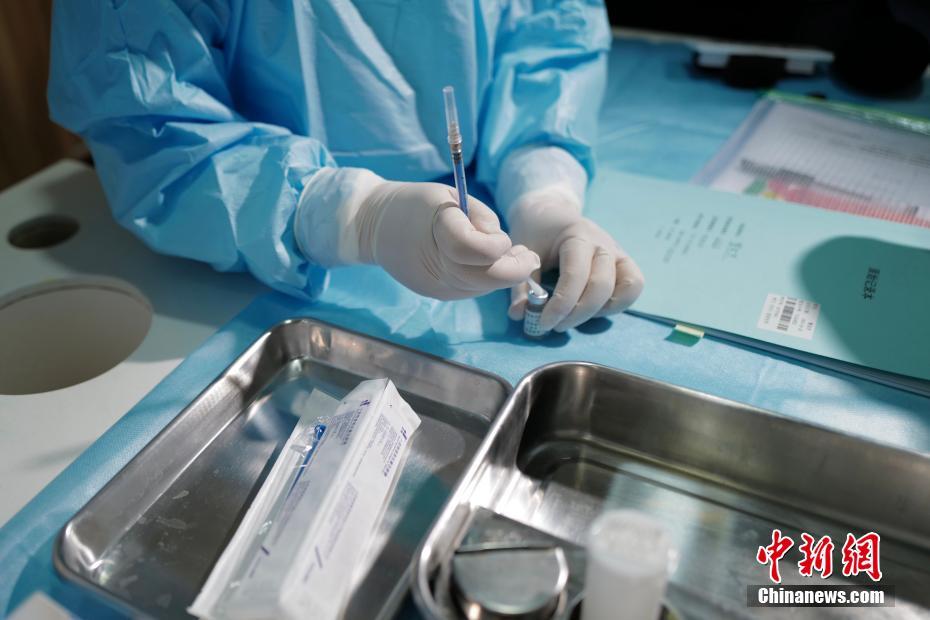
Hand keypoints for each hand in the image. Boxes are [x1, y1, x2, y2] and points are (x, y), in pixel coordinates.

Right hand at [355, 181, 539, 299]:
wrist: (373, 227)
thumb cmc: (414, 204)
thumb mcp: (448, 196)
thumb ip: (479, 217)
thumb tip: (503, 245)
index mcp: (439, 235)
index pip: (482, 251)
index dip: (499, 245)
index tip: (503, 237)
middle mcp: (439, 268)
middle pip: (490, 279)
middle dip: (517, 269)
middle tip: (529, 256)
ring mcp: (438, 286)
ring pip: (485, 288)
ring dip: (502, 273)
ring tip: (506, 254)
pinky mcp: (438, 294)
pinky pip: (472, 289)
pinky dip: (485, 277)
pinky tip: (483, 263)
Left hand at [507, 188, 643, 331]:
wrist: (552, 213)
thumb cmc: (537, 233)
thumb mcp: (523, 253)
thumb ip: (522, 285)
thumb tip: (520, 315)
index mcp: (577, 236)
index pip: (576, 276)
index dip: (561, 305)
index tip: (543, 323)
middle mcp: (604, 244)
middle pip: (601, 286)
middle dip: (578, 313)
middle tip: (555, 325)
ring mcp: (618, 253)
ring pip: (627, 287)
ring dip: (601, 310)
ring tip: (576, 316)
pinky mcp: (624, 262)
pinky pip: (633, 287)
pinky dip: (617, 304)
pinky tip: (592, 309)